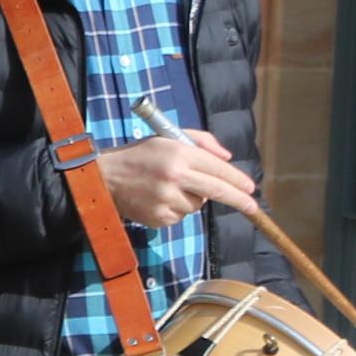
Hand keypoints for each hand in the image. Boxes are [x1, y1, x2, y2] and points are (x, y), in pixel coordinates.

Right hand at [98, 129, 254, 229]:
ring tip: (169, 188)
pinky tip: (158, 199)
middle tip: (252, 207)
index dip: (236, 179)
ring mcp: (166, 199)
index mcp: (177, 153)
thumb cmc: (138, 155)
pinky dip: (176, 209)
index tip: (250, 188)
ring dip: (192, 199)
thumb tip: (227, 159)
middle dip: (238, 199)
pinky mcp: (158, 217)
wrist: (102, 178)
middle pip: (216, 190)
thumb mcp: (167, 138)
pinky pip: (181, 216)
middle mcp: (174, 177)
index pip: (216, 168)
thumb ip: (200, 142)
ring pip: (197, 205)